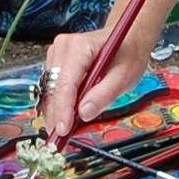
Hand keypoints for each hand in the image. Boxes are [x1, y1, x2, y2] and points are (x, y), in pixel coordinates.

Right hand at [40, 25, 150, 140]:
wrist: (127, 38)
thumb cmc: (128, 55)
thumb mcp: (124, 77)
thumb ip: (104, 94)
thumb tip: (84, 113)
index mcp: (80, 47)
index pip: (65, 83)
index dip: (63, 109)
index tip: (62, 130)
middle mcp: (63, 47)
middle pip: (54, 89)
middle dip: (57, 115)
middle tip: (60, 141)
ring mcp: (56, 53)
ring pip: (50, 90)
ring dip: (57, 111)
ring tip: (65, 130)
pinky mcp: (55, 62)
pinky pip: (52, 87)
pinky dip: (59, 104)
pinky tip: (67, 117)